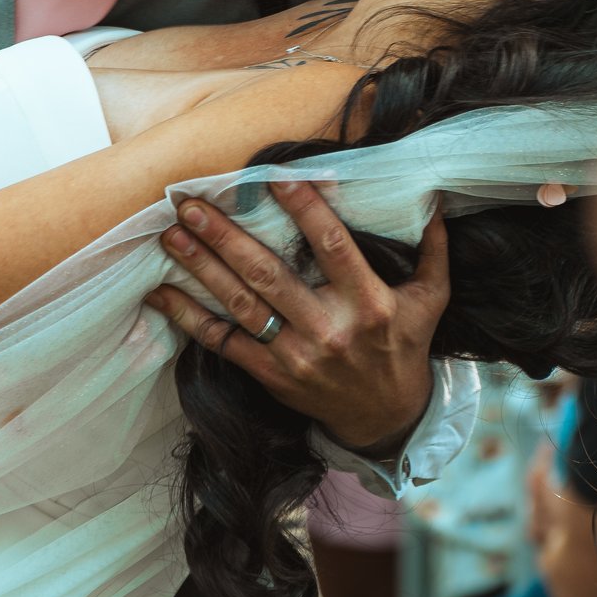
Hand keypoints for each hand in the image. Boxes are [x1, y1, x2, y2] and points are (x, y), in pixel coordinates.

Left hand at [143, 180, 446, 452]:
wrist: (386, 419)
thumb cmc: (405, 347)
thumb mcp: (431, 299)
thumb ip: (432, 248)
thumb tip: (435, 196)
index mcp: (369, 303)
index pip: (334, 248)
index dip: (306, 211)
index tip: (274, 177)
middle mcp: (330, 329)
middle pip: (270, 276)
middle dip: (227, 238)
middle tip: (191, 204)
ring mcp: (297, 356)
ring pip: (241, 306)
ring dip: (202, 269)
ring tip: (171, 235)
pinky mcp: (273, 376)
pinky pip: (224, 344)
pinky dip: (189, 319)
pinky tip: (161, 292)